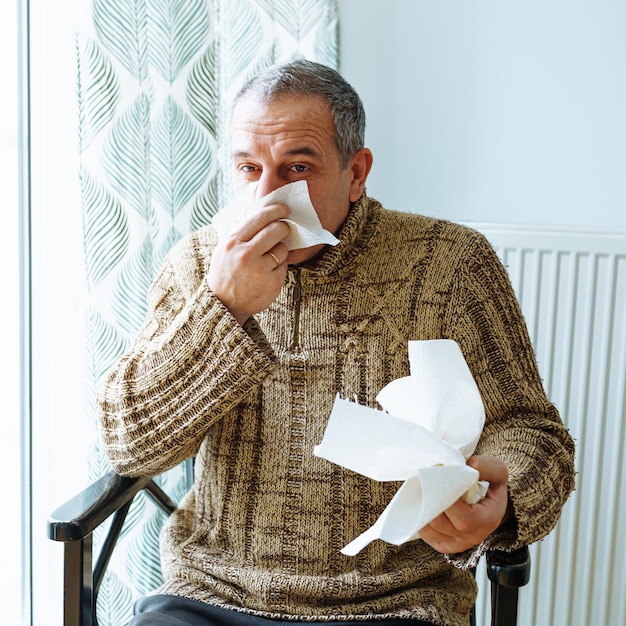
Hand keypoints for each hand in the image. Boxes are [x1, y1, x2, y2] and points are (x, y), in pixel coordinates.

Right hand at [208, 203, 290, 324]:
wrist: (223, 304)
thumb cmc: (225, 272)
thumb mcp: (224, 248)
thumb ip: (241, 232)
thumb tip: (263, 214)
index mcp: (233, 242)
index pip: (260, 218)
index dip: (275, 210)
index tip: (284, 209)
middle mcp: (246, 255)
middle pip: (276, 230)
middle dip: (283, 227)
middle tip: (284, 228)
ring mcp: (261, 270)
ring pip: (282, 249)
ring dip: (279, 250)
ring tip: (268, 257)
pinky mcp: (272, 283)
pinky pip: (284, 266)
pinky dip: (278, 267)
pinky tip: (267, 273)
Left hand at [419, 455, 511, 553]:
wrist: (489, 500)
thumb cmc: (491, 484)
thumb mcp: (497, 470)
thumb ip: (486, 467)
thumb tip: (469, 467)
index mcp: (489, 519)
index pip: (464, 518)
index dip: (447, 502)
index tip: (436, 481)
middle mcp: (474, 536)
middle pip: (442, 524)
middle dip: (429, 503)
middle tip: (421, 482)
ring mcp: (458, 543)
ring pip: (430, 530)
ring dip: (421, 509)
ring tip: (420, 490)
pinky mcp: (444, 544)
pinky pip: (426, 535)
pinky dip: (419, 518)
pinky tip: (420, 503)